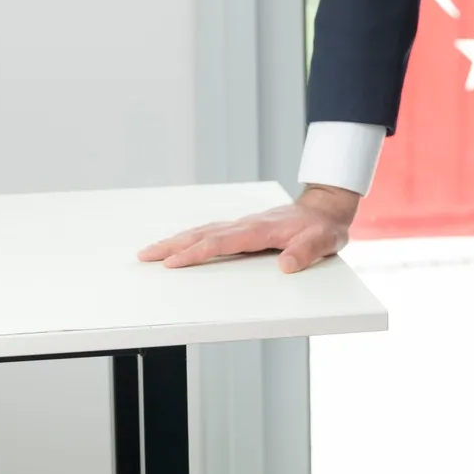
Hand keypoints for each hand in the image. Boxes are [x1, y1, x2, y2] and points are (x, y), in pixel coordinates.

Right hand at [136, 184, 359, 271]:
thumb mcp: (324, 241)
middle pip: (203, 233)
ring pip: (204, 231)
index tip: (173, 262)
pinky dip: (192, 237)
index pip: (222, 242)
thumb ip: (306, 252)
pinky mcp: (245, 228)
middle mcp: (247, 224)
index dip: (196, 253)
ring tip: (153, 251)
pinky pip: (212, 232)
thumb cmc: (324, 227)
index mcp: (261, 229)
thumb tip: (286, 265)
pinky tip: (180, 244)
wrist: (327, 207)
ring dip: (177, 240)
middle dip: (173, 245)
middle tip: (146, 255)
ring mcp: (244, 224)